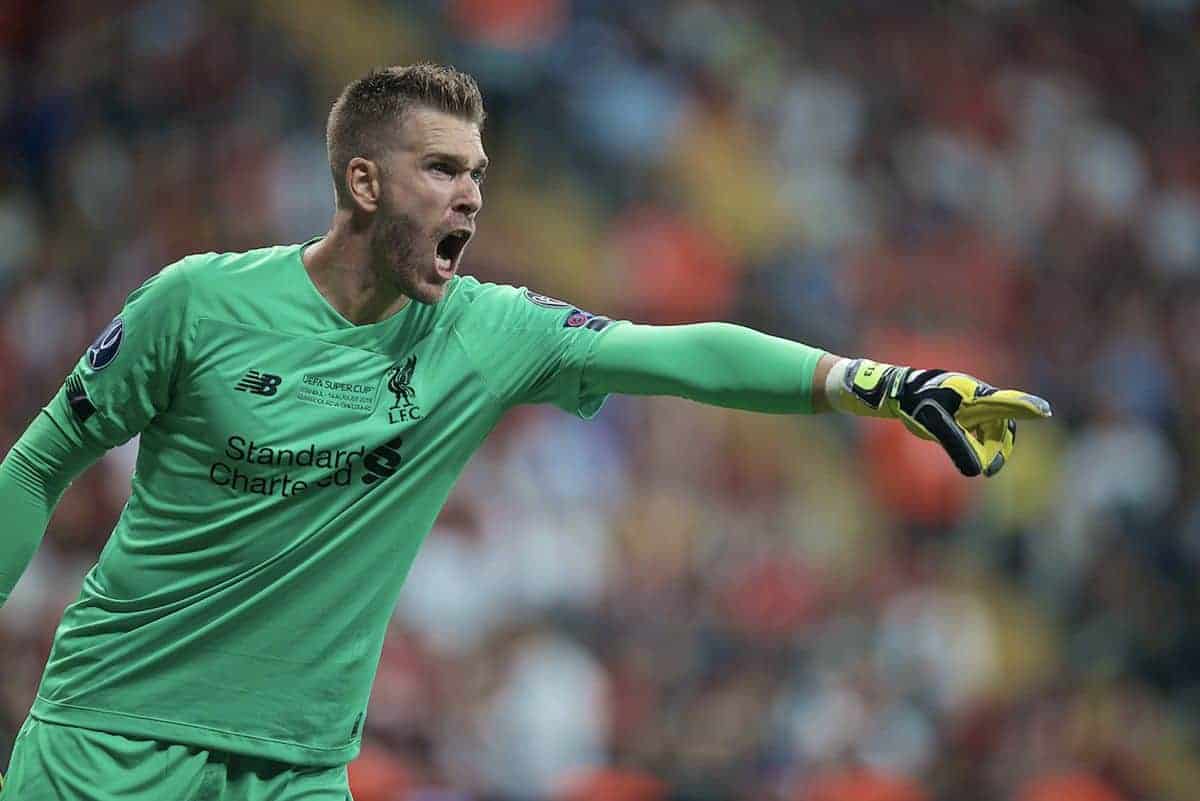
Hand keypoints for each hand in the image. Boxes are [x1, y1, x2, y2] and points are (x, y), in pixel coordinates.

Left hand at [845, 360, 1051, 476]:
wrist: (899, 391)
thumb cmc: (916, 403)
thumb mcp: (934, 426)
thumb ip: (957, 446)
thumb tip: (978, 471)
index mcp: (973, 394)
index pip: (1005, 401)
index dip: (1025, 406)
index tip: (1044, 411)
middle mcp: (979, 397)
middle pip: (1004, 423)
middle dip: (1002, 447)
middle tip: (990, 469)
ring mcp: (975, 403)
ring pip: (995, 429)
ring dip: (992, 448)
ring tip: (983, 467)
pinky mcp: (968, 411)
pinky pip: (984, 430)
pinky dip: (982, 444)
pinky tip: (973, 456)